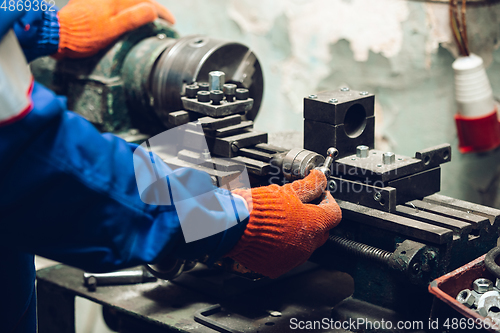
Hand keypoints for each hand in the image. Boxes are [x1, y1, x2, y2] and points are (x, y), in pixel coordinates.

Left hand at [57, 0, 174, 57]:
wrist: (55, 34)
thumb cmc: (82, 36)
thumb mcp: (112, 30)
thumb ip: (133, 18)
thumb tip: (152, 11)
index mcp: (116, 1)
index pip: (146, 4)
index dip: (161, 13)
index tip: (171, 22)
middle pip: (138, 0)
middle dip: (152, 9)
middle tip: (163, 20)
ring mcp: (99, 0)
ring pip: (127, 1)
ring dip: (140, 8)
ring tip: (149, 18)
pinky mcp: (91, 4)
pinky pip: (115, 4)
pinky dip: (126, 9)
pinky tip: (127, 16)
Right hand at [226, 170, 341, 278]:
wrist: (235, 227)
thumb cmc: (259, 209)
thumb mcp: (287, 190)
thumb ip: (309, 185)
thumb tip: (320, 178)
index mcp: (314, 224)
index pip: (334, 213)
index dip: (328, 200)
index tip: (320, 194)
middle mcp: (308, 245)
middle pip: (321, 231)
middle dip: (315, 218)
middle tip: (302, 206)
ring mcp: (294, 258)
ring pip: (305, 245)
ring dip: (299, 234)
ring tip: (284, 221)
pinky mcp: (278, 267)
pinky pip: (287, 257)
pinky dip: (284, 247)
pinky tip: (274, 235)